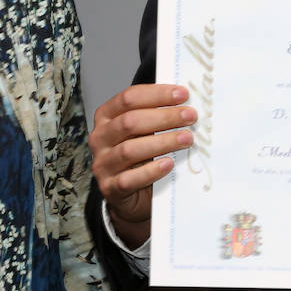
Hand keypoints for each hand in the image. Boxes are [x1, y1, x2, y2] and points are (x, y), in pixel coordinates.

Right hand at [89, 83, 195, 247]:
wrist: (130, 196)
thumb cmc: (139, 157)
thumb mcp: (144, 132)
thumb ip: (156, 117)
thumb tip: (186, 104)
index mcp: (106, 117)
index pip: (129, 98)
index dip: (157, 94)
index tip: (183, 94)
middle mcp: (100, 138)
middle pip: (130, 122)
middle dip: (164, 117)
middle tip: (190, 116)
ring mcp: (102, 164)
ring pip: (130, 150)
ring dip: (162, 142)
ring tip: (186, 139)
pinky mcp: (110, 188)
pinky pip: (129, 179)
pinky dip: (151, 171)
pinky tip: (168, 163)